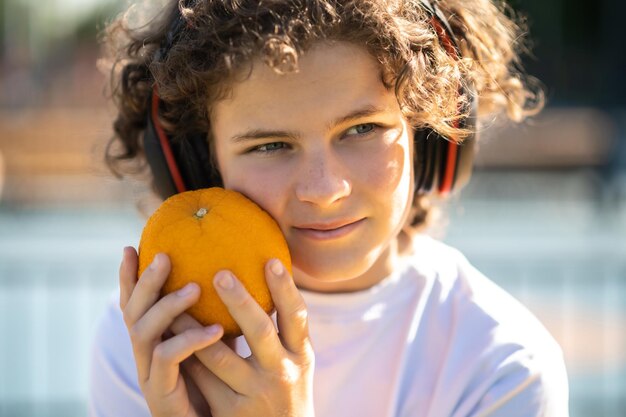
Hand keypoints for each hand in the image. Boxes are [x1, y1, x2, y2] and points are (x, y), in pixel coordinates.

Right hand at [119, 247, 223, 416]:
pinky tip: (215, 329)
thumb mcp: (217, 347)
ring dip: (167, 306)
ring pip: (143, 332)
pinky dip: (188, 340)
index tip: (132, 246)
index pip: (134, 304)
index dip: (129, 277)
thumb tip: (238, 279)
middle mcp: (146, 356)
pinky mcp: (162, 395)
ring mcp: (150, 375)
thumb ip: (218, 317)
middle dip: (144, 281)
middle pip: (132, 312)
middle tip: (164, 255)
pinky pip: (167, 361)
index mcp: (154, 342)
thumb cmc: (221, 388)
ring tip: (194, 288)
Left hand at [169, 259, 315, 416]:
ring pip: (218, 356)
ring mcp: (255, 394)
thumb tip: (270, 274)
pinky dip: (186, 355)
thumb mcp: (295, 362)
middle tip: (219, 273)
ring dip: (193, 326)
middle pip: (259, 330)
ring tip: (177, 299)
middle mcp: (281, 373)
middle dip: (239, 300)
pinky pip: (202, 380)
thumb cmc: (286, 390)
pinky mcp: (230, 413)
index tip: (270, 259)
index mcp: (301, 355)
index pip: (297, 316)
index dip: (285, 288)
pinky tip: (170, 337)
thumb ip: (284, 330)